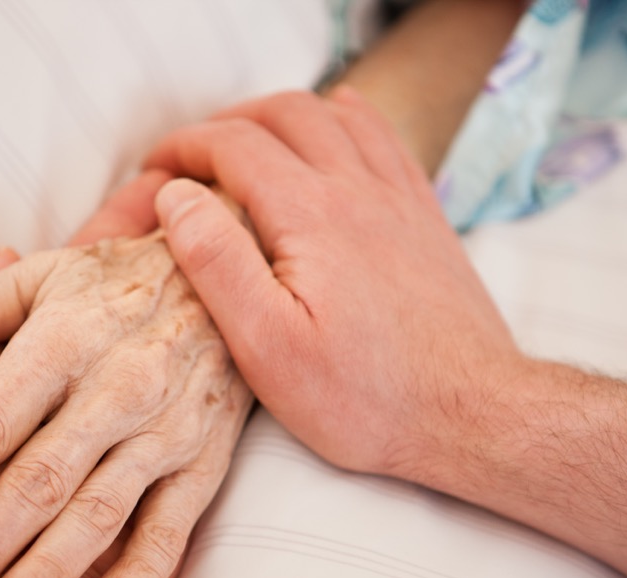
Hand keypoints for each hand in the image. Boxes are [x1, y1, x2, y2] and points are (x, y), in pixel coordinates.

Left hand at [0, 170, 252, 577]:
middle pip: (36, 480)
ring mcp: (164, 430)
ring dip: (49, 573)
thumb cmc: (115, 286)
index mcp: (62, 341)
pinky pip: (175, 524)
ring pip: (101, 511)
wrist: (234, 280)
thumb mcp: (43, 280)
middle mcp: (115, 388)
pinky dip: (145, 571)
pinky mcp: (204, 460)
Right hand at [146, 87, 524, 478]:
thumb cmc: (366, 397)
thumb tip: (177, 197)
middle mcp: (358, 190)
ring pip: (336, 116)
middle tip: (192, 156)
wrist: (472, 414)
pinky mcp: (426, 219)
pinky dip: (348, 118)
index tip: (154, 170)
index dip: (182, 148)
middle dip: (226, 123)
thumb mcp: (267, 347)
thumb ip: (217, 262)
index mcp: (310, 216)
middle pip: (284, 114)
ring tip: (249, 139)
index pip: (232, 146)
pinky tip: (338, 124)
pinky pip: (386, 139)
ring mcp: (399, 200)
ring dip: (283, 115)